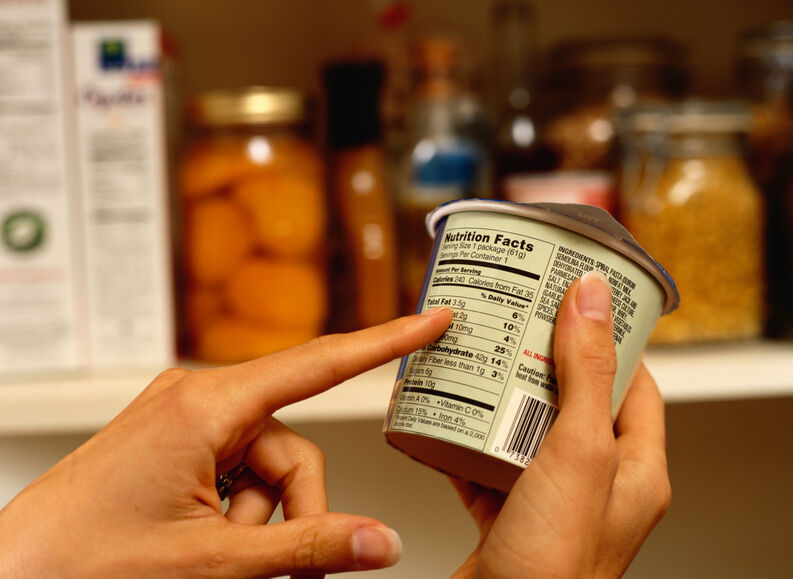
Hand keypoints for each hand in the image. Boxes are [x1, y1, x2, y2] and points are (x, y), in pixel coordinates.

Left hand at [0, 308, 451, 577]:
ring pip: (271, 469)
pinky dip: (241, 514)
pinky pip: (241, 471)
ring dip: (263, 523)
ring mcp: (188, 418)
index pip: (321, 363)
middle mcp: (199, 397)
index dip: (387, 341)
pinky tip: (211, 545)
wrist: (14, 572)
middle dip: (296, 514)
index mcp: (206, 403)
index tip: (431, 321)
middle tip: (280, 570)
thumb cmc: (83, 559)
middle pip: (297, 449)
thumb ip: (306, 546)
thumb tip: (381, 539)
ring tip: (225, 562)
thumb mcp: (212, 562)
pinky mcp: (181, 440)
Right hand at [451, 271, 670, 577]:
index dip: (612, 342)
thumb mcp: (580, 451)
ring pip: (528, 434)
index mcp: (635, 472)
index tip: (582, 307)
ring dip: (502, 402)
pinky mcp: (508, 515)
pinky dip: (467, 443)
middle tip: (519, 329)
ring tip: (481, 366)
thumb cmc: (553, 565)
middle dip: (545, 366)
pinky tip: (447, 423)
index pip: (636, 387)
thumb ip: (588, 373)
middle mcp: (596, 486)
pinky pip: (488, 466)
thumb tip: (592, 299)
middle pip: (576, 406)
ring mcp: (550, 501)